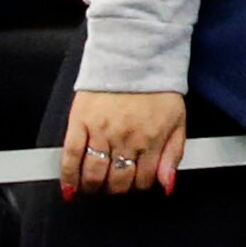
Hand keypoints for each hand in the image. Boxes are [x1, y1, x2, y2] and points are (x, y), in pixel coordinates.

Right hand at [61, 89, 188, 196]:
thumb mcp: (178, 120)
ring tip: (94, 186)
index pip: (143, 180)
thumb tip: (167, 184)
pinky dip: (68, 176)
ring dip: (94, 187)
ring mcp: (101, 132)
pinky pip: (71, 156)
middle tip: (113, 185)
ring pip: (94, 174)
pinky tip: (70, 187)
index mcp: (151, 139)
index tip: (133, 182)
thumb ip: (173, 154)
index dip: (138, 185)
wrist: (135, 57)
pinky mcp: (80, 122)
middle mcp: (126, 139)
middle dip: (116, 189)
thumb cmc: (157, 88)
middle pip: (117, 181)